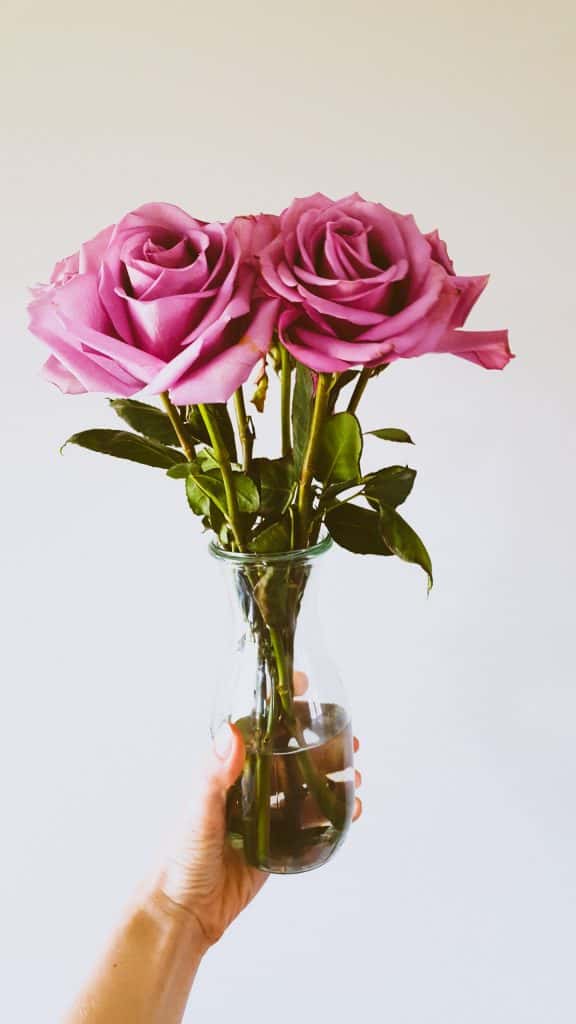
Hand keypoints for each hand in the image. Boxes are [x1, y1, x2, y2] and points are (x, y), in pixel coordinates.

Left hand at [156, 712, 361, 948]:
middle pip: (290, 754)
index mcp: (226, 770)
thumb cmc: (179, 858)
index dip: (281, 704)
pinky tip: (351, 810)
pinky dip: (333, 814)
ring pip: (306, 786)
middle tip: (349, 735)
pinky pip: (310, 823)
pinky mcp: (277, 844)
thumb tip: (232, 734)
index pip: (257, 727)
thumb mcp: (197, 811)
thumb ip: (214, 774)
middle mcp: (248, 787)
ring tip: (355, 776)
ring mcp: (265, 815)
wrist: (183, 913)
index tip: (305, 683)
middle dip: (320, 741)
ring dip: (332, 777)